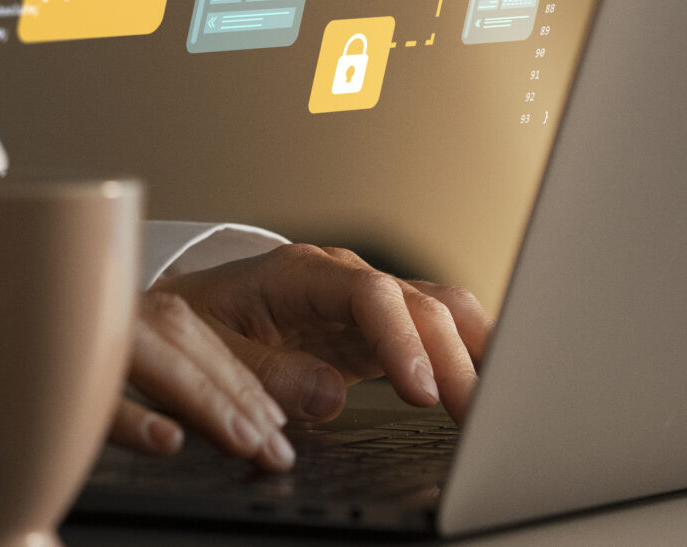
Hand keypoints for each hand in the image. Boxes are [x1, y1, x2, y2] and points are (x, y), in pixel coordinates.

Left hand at [111, 244, 488, 469]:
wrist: (188, 314)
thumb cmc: (195, 325)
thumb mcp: (211, 348)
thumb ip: (265, 370)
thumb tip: (328, 395)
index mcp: (301, 272)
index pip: (369, 292)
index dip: (400, 338)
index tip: (419, 390)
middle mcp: (345, 279)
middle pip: (418, 303)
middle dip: (452, 357)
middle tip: (473, 415)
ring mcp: (368, 303)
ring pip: (440, 312)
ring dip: (473, 354)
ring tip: (498, 405)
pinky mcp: (380, 332)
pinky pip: (436, 334)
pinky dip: (467, 357)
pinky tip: (491, 386)